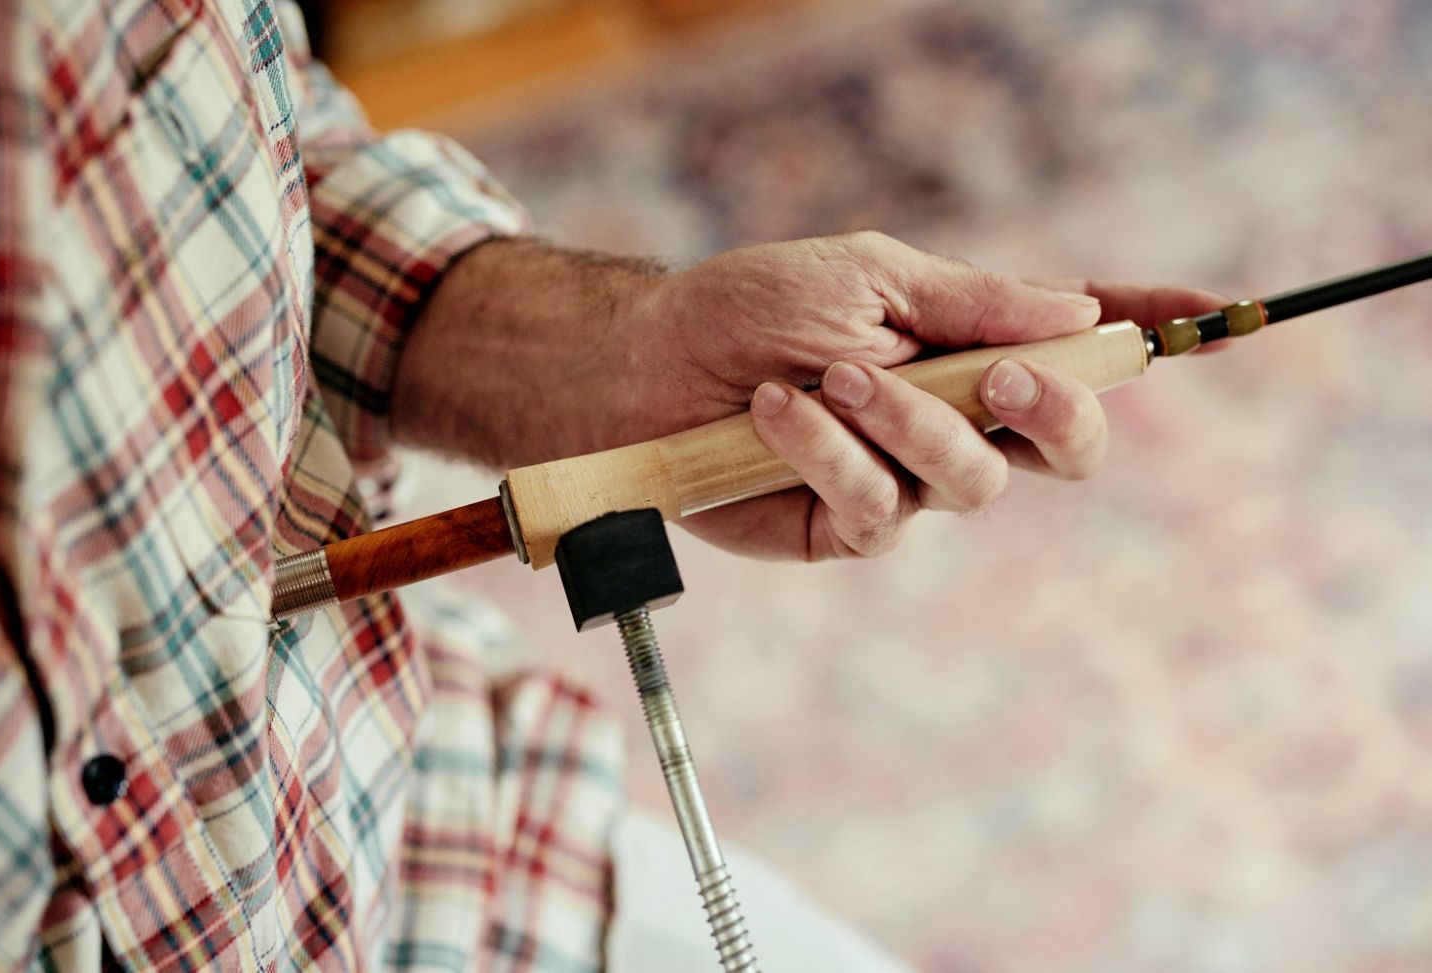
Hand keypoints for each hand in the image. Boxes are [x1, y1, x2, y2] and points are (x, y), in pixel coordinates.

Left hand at [623, 232, 1223, 559]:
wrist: (642, 369)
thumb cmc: (749, 309)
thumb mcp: (864, 277)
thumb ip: (973, 301)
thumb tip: (1085, 317)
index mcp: (966, 345)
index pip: (1077, 344)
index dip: (1149, 333)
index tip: (1215, 317)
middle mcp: (951, 418)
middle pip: (1066, 446)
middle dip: (1056, 414)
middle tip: (1001, 376)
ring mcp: (903, 480)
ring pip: (972, 481)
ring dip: (909, 422)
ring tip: (832, 376)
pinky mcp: (846, 527)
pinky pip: (876, 507)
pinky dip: (830, 453)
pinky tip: (777, 414)